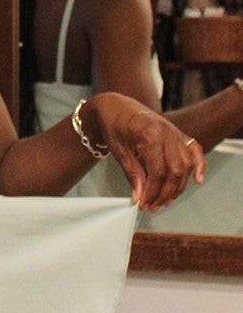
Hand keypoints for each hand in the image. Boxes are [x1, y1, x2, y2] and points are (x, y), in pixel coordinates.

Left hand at [90, 93, 205, 211]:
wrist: (115, 106)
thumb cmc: (113, 126)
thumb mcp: (118, 151)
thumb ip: (132, 173)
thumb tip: (140, 198)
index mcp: (149, 134)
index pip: (158, 171)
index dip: (152, 191)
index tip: (143, 204)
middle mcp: (167, 132)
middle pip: (175, 171)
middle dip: (165, 193)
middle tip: (152, 206)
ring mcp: (176, 132)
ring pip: (186, 165)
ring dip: (178, 186)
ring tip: (165, 201)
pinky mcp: (179, 134)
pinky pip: (195, 150)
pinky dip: (199, 166)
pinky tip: (197, 181)